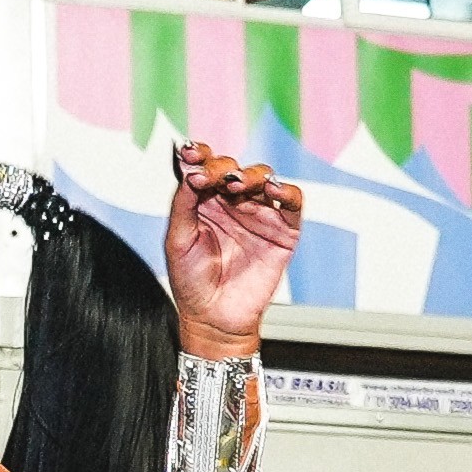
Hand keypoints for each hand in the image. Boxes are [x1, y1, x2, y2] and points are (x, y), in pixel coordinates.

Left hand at [162, 142, 304, 356]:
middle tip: (207, 178)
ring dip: (250, 175)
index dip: (199, 155)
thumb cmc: (192, 282)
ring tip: (235, 184)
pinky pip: (292, 202)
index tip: (188, 152)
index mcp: (207, 202)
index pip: (206, 167)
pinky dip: (286, 191)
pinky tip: (272, 189)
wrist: (213, 319)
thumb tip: (190, 171)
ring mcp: (260, 215)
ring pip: (263, 178)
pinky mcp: (283, 231)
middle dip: (220, 168)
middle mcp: (234, 203)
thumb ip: (183, 203)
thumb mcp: (178, 240)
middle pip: (233, 169)